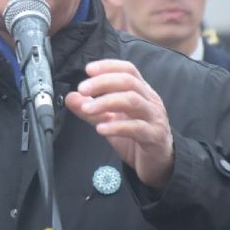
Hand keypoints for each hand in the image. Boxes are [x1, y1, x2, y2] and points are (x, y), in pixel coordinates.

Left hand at [64, 59, 173, 187]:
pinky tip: (100, 129)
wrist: (159, 164)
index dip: (108, 66)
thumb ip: (91, 110)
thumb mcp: (110, 122)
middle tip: (82, 89)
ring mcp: (154, 118)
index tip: (88, 69)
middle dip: (103, 82)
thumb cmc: (136, 139)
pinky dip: (116, 126)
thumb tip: (71, 97)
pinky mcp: (154, 136)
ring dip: (106, 102)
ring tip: (87, 109)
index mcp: (142, 92)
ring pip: (132, 100)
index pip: (128, 70)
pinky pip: (136, 128)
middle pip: (128, 81)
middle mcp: (150, 101)